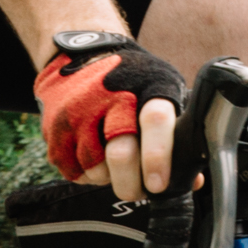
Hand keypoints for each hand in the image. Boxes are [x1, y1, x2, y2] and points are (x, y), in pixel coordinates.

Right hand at [33, 33, 182, 198]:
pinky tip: (94, 162)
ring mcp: (80, 108)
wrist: (83, 55)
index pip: (155, 119)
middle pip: (120, 152)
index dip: (157, 156)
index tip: (158, 185)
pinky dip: (85, 175)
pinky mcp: (56, 124)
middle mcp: (112, 94)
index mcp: (151, 85)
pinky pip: (71, 169)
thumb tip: (191, 180)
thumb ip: (177, 133)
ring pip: (94, 167)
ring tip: (115, 169)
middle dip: (131, 184)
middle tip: (138, 192)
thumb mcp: (162, 92)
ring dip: (107, 179)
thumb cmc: (133, 81)